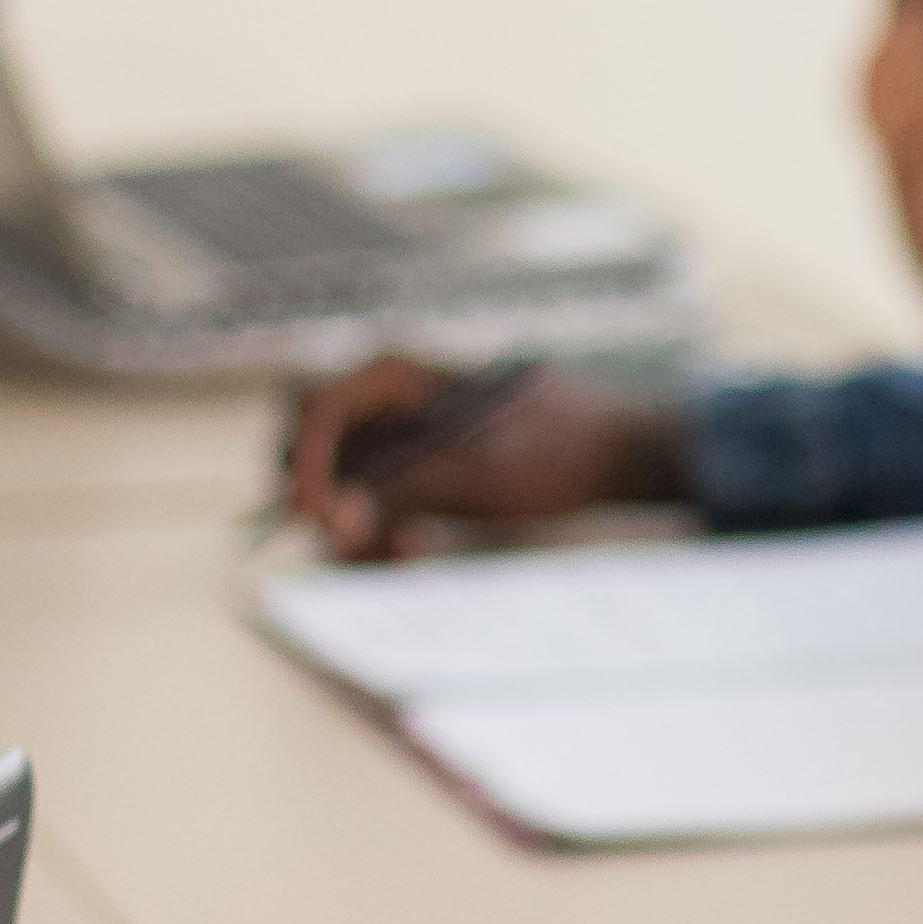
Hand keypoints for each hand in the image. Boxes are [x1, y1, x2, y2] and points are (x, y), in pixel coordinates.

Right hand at [282, 356, 686, 560]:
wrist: (613, 454)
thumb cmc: (554, 447)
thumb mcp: (477, 470)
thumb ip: (401, 490)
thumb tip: (337, 524)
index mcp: (393, 374)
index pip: (314, 413)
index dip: (308, 469)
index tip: (326, 522)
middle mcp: (384, 400)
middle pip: (310, 450)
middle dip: (327, 501)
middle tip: (364, 543)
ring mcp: (395, 436)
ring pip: (338, 486)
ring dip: (357, 527)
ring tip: (411, 549)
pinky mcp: (411, 472)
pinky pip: (370, 506)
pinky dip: (381, 533)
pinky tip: (418, 548)